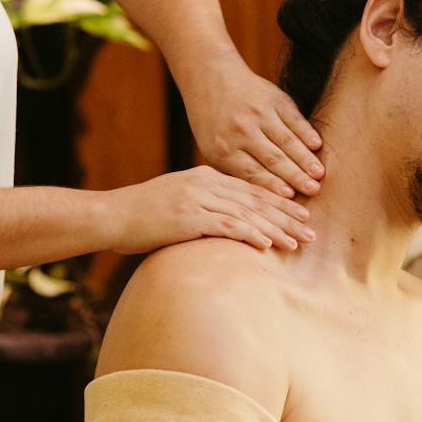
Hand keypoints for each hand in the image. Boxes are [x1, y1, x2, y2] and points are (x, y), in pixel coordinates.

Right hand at [102, 166, 314, 254]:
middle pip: (256, 199)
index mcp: (205, 176)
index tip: (300, 214)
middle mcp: (205, 183)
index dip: (278, 202)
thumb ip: (202, 205)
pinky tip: (268, 244)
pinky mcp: (188, 217)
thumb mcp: (177, 201)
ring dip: (276, 229)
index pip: (251, 189)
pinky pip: (226, 226)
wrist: (110, 215)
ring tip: (298, 242)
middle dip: (286, 215)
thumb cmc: (140, 215)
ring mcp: (197, 199)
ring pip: (247, 213)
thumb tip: (225, 222)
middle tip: (311, 230)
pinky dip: (250, 234)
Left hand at [178, 59, 325, 196]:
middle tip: (313, 190)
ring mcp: (258, 113)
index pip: (252, 172)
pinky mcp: (273, 98)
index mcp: (223, 148)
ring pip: (286, 140)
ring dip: (305, 158)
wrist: (211, 79)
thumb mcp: (212, 149)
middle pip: (273, 158)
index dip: (272, 185)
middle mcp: (241, 131)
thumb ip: (235, 171)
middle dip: (295, 176)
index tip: (290, 196)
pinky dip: (306, 132)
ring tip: (319, 174)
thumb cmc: (214, 124)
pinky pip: (293, 118)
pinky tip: (317, 145)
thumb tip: (264, 198)